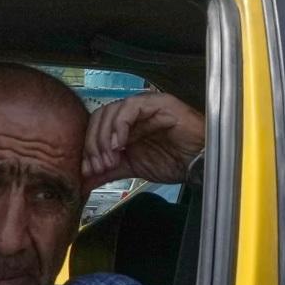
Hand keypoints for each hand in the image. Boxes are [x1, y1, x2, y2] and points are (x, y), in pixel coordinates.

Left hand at [82, 93, 205, 189]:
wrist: (199, 164)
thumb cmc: (174, 161)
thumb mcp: (132, 168)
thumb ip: (109, 171)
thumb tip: (85, 181)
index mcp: (126, 124)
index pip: (96, 126)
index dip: (88, 147)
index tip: (89, 170)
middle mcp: (133, 112)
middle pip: (100, 116)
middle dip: (94, 143)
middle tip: (99, 166)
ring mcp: (145, 105)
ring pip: (112, 111)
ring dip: (105, 137)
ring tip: (110, 158)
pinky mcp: (157, 103)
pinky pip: (130, 108)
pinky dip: (120, 126)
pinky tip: (121, 144)